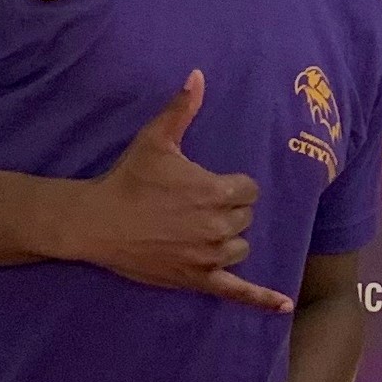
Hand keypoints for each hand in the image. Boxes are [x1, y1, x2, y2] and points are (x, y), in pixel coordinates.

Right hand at [71, 70, 293, 312]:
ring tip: (204, 230)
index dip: (234, 185)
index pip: (248, 189)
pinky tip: (283, 306)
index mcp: (215, 191)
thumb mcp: (155, 139)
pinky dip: (262, 299)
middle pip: (245, 217)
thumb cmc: (129, 178)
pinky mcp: (198, 279)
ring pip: (240, 247)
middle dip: (230, 209)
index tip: (213, 183)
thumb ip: (182, 108)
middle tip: (200, 204)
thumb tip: (198, 75)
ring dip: (229, 239)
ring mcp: (210, 256)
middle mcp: (219, 226)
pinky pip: (237, 292)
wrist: (99, 222)